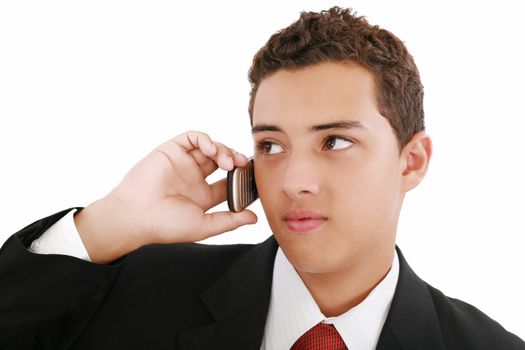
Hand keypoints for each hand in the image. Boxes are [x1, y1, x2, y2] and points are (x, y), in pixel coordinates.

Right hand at [74, 131, 257, 262]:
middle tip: (244, 165)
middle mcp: (195, 178)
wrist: (136, 216)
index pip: (230, 182)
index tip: (253, 179)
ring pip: (210, 148)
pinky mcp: (171, 151)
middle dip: (236, 160)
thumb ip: (229, 220)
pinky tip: (210, 150)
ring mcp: (183, 163)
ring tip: (227, 162)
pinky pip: (192, 138)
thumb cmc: (165, 225)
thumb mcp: (204, 225)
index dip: (243, 179)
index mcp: (203, 196)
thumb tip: (254, 218)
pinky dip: (205, 140)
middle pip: (223, 161)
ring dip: (223, 150)